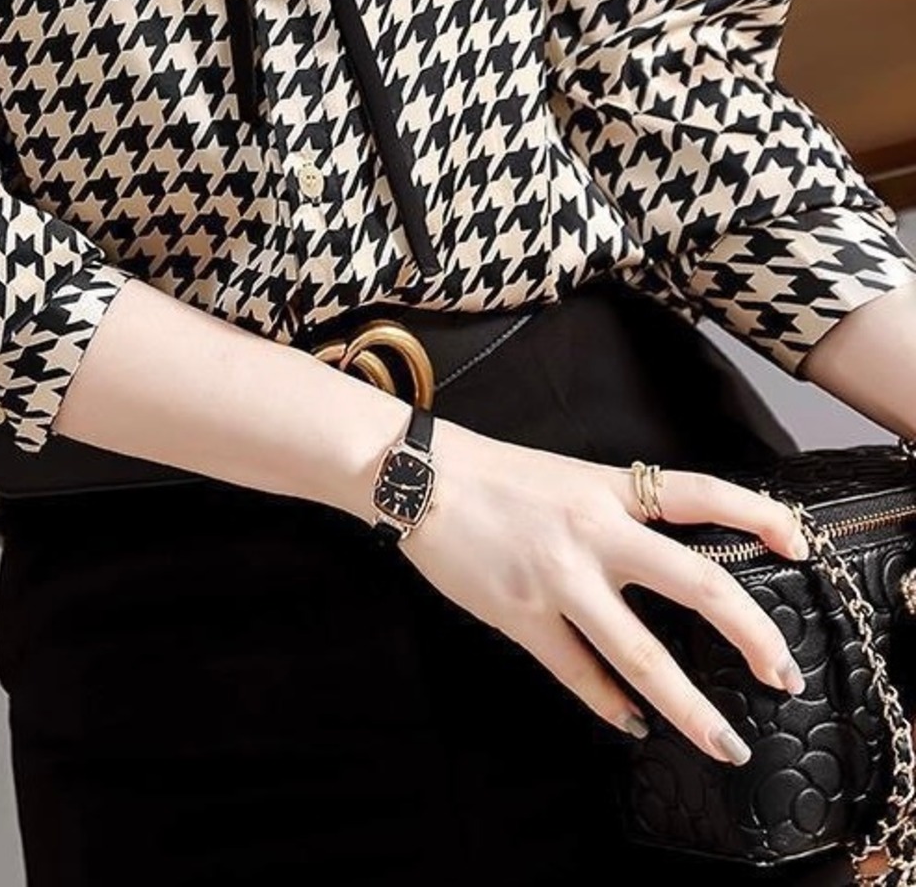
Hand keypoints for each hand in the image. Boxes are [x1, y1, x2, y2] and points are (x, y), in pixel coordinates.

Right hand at [397, 420, 810, 764]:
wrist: (419, 476)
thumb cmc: (497, 476)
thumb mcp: (572, 479)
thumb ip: (620, 514)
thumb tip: (671, 566)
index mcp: (611, 489)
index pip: (702, 494)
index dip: (758, 516)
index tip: (799, 544)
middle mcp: (595, 531)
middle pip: (696, 582)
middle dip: (751, 633)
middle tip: (783, 672)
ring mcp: (559, 579)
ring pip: (642, 654)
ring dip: (689, 708)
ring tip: (724, 743)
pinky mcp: (522, 615)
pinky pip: (579, 674)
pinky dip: (611, 704)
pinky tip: (633, 723)